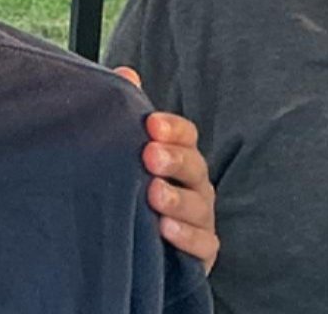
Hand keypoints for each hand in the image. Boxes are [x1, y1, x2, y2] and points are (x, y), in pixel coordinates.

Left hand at [114, 66, 217, 271]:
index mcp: (179, 157)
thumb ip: (129, 114)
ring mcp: (200, 219)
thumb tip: (125, 74)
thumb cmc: (134, 193)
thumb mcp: (128, 153)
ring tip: (154, 195)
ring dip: (177, 200)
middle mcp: (194, 185)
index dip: (172, 128)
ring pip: (198, 206)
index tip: (151, 124)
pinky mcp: (199, 253)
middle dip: (175, 160)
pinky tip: (166, 229)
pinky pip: (202, 245)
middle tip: (150, 156)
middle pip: (194, 166)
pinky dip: (187, 238)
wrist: (132, 248)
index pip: (186, 135)